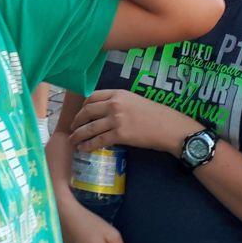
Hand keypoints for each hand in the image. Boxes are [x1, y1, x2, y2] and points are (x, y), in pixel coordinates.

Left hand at [72, 89, 197, 154]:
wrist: (169, 127)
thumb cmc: (155, 114)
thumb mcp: (135, 100)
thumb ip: (119, 102)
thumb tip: (104, 111)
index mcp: (118, 93)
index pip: (92, 97)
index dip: (83, 106)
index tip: (80, 113)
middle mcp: (114, 104)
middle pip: (87, 111)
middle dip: (77, 120)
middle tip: (72, 128)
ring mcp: (116, 119)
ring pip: (90, 127)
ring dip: (78, 134)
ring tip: (73, 140)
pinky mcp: (120, 135)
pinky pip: (98, 140)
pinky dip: (88, 145)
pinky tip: (83, 148)